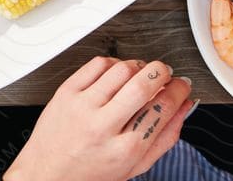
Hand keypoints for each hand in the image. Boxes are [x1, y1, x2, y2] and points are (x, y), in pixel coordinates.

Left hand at [4, 57, 193, 180]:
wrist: (48, 172)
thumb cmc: (91, 171)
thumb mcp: (135, 166)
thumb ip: (165, 137)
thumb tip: (184, 108)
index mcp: (125, 149)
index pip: (162, 108)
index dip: (179, 91)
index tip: (182, 85)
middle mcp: (103, 126)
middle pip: (142, 84)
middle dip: (162, 72)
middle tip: (166, 73)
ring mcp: (82, 107)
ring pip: (121, 70)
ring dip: (140, 65)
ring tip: (143, 73)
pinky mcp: (66, 92)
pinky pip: (97, 64)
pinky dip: (114, 63)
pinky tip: (117, 72)